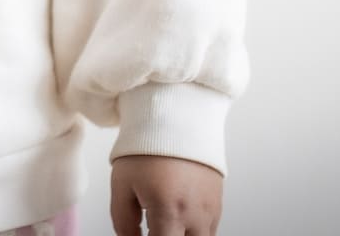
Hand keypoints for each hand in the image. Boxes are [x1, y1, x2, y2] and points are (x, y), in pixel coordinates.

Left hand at [109, 153, 223, 234]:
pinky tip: (178, 222)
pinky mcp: (218, 203)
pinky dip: (193, 232)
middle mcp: (195, 214)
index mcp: (169, 211)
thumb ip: (123, 222)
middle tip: (153, 229)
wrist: (175, 115)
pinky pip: (209, 231)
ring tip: (165, 226)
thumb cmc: (146, 146)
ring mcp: (210, 210)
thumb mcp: (121, 184)